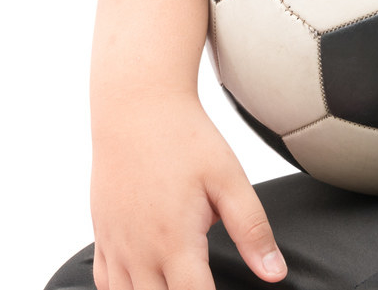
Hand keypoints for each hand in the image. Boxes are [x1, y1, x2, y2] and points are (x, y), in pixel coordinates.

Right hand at [89, 92, 285, 289]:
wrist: (136, 105)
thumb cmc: (183, 138)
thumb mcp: (230, 179)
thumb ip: (252, 230)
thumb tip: (274, 273)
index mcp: (174, 241)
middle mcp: (139, 250)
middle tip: (203, 285)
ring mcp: (115, 244)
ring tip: (177, 285)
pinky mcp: (102, 233)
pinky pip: (105, 282)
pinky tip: (144, 285)